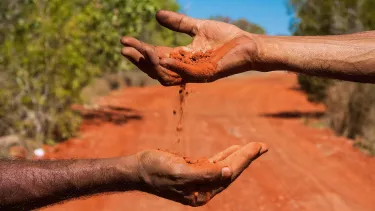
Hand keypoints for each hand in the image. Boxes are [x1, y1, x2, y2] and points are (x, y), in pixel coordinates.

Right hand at [120, 10, 260, 85]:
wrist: (249, 44)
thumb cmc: (226, 38)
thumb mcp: (197, 27)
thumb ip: (178, 23)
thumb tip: (157, 15)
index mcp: (182, 57)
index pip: (155, 56)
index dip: (139, 49)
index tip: (124, 40)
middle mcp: (185, 68)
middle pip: (156, 69)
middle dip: (139, 60)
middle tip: (124, 49)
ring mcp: (195, 73)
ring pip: (167, 75)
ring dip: (152, 64)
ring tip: (140, 50)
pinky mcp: (207, 74)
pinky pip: (186, 74)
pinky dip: (174, 67)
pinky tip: (162, 57)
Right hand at [135, 142, 267, 206]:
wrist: (138, 168)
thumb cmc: (156, 170)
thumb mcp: (180, 172)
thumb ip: (205, 174)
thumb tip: (229, 172)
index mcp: (202, 193)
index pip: (229, 174)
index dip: (244, 159)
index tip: (258, 147)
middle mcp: (203, 189)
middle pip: (230, 171)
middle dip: (246, 157)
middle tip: (263, 145)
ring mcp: (199, 180)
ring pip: (224, 167)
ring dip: (239, 156)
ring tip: (254, 147)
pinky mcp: (194, 171)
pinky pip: (214, 163)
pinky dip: (225, 155)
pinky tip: (233, 149)